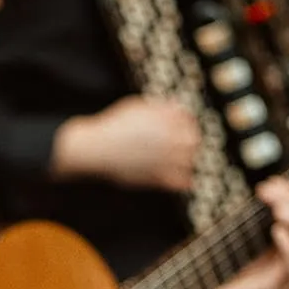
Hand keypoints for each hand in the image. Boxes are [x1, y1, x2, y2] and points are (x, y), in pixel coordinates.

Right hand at [50, 95, 199, 192]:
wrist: (95, 148)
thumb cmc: (113, 126)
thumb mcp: (137, 107)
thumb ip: (161, 107)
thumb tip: (179, 107)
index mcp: (164, 120)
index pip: (189, 121)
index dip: (188, 124)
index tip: (184, 128)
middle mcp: (167, 138)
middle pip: (193, 140)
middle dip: (191, 141)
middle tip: (185, 145)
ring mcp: (163, 158)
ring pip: (189, 161)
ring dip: (187, 160)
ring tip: (181, 161)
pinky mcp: (156, 177)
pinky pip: (179, 181)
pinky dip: (183, 181)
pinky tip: (183, 180)